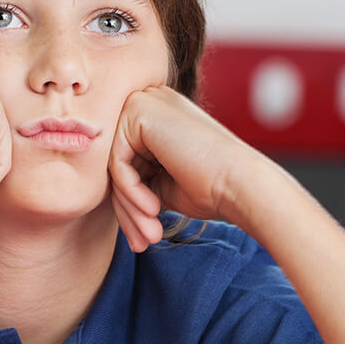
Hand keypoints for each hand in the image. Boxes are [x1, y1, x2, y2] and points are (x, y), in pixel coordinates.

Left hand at [108, 86, 266, 251]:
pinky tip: (153, 210)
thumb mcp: (161, 183)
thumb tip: (102, 192)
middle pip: (117, 162)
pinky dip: (131, 191)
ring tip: (148, 235)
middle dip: (127, 207)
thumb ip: (133, 177)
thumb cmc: (210, 188)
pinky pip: (117, 162)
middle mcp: (148, 100)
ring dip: (129, 206)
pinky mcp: (138, 111)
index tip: (142, 235)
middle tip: (141, 242)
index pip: (127, 160)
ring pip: (114, 165)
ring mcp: (143, 102)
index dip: (131, 201)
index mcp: (157, 114)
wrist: (241, 184)